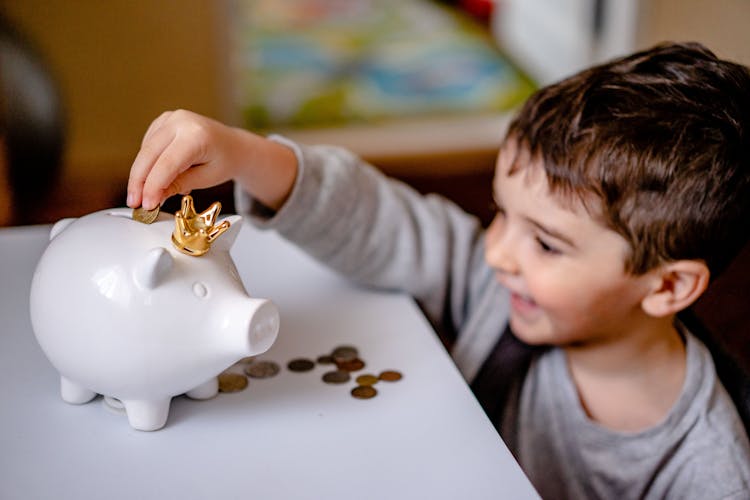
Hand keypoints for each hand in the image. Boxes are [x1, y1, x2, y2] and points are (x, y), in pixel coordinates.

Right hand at [127, 109, 296, 210]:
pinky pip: (148, 144)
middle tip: (134, 203)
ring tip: (144, 196)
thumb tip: (152, 197)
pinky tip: (153, 177)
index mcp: (197, 136)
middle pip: (150, 154)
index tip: (145, 205)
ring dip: (140, 174)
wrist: (233, 145)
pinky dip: (147, 162)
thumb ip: (178, 185)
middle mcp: (181, 121)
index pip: (167, 164)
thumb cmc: (223, 162)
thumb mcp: (206, 179)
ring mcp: (171, 117)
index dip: (153, 186)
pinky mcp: (164, 120)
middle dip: (139, 181)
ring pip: (145, 149)